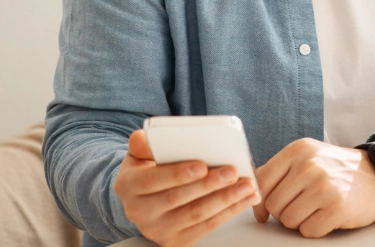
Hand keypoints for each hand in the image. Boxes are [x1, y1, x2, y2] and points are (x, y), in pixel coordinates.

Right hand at [114, 129, 259, 246]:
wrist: (142, 199)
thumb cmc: (145, 170)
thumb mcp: (138, 154)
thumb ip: (143, 144)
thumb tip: (149, 138)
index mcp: (128, 185)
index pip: (153, 180)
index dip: (178, 174)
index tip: (202, 166)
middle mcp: (140, 211)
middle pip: (178, 199)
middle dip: (209, 185)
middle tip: (232, 171)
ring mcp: (158, 229)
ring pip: (196, 215)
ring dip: (225, 200)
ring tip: (245, 184)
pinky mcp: (176, 241)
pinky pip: (206, 227)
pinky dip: (228, 212)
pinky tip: (244, 199)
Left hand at [252, 138, 374, 237]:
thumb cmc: (335, 169)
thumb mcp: (306, 157)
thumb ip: (278, 173)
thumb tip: (254, 201)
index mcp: (297, 150)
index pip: (261, 181)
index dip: (260, 201)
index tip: (265, 210)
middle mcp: (309, 166)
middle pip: (273, 205)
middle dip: (283, 212)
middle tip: (301, 206)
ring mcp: (324, 187)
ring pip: (288, 220)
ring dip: (299, 221)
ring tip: (314, 209)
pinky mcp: (337, 208)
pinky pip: (308, 231)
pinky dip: (315, 229)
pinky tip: (326, 216)